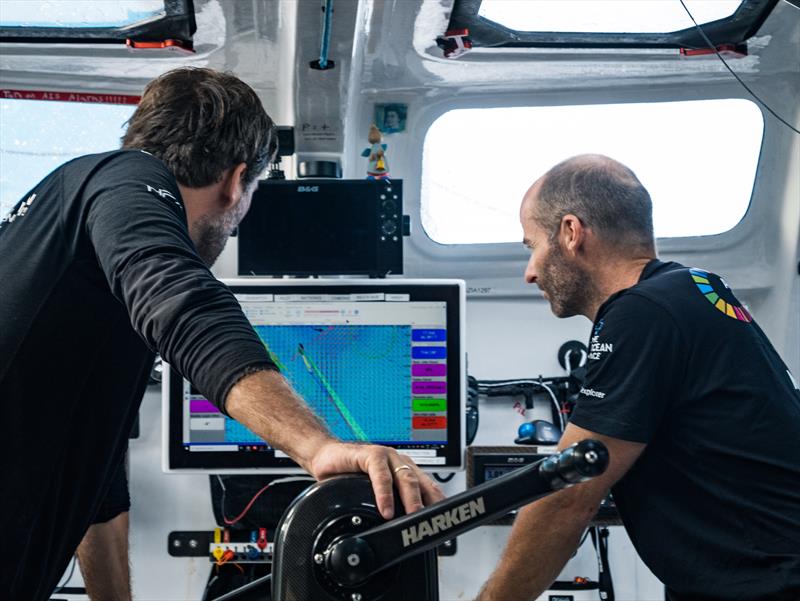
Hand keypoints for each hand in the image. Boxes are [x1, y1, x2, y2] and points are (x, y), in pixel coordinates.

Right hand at [308, 442, 445, 519]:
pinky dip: (384, 493)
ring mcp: (387, 457)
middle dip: (429, 504)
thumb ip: (391, 505)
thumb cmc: (350, 474)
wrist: (325, 456)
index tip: (445, 523)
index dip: (438, 504)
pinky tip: (385, 508)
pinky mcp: (369, 454)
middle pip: (421, 483)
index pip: (428, 487)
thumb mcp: (374, 493)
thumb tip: (404, 531)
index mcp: (406, 470)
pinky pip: (380, 474)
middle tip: (432, 523)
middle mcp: (399, 462)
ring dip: (410, 499)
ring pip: (405, 477)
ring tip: (412, 517)